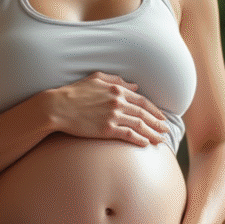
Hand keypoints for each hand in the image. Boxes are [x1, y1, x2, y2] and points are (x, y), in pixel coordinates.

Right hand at [49, 72, 168, 146]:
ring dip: (153, 133)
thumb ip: (116, 80)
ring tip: (161, 140)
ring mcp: (113, 116)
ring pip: (140, 125)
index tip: (162, 116)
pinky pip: (128, 135)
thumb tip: (135, 86)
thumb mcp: (95, 78)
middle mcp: (118, 102)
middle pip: (144, 113)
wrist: (57, 107)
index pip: (142, 100)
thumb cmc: (74, 92)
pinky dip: (139, 139)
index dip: (154, 110)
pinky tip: (146, 144)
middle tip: (167, 130)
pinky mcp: (106, 129)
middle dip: (158, 123)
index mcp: (117, 89)